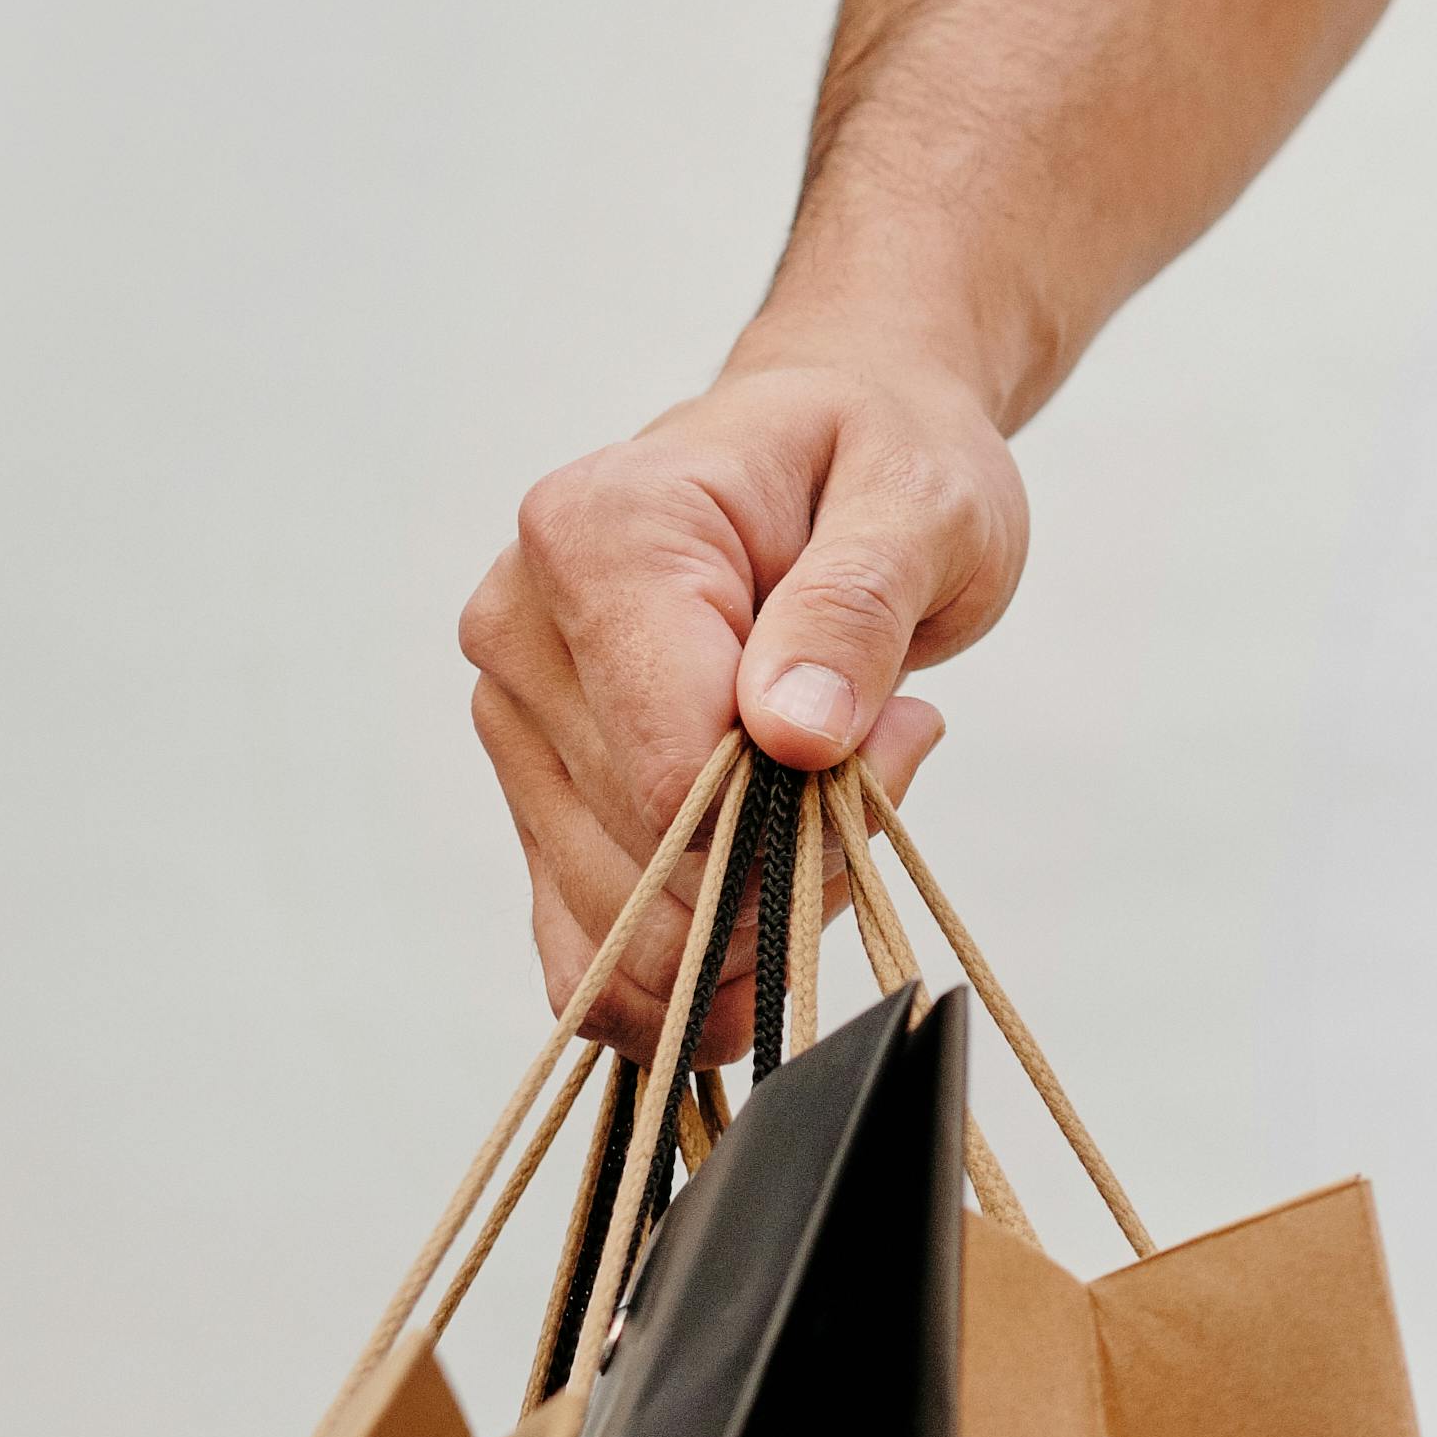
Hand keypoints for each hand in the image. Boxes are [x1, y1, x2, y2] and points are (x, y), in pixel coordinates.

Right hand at [460, 335, 1019, 1050]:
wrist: (829, 455)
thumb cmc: (877, 465)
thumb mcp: (922, 505)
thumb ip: (858, 608)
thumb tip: (794, 731)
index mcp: (596, 535)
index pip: (668, 764)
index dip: (796, 811)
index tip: (896, 740)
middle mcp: (519, 627)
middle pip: (650, 858)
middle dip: (794, 861)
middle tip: (883, 756)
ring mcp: (514, 716)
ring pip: (622, 926)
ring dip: (757, 916)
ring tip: (833, 793)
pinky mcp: (534, 788)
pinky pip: (582, 951)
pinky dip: (684, 981)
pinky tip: (764, 949)